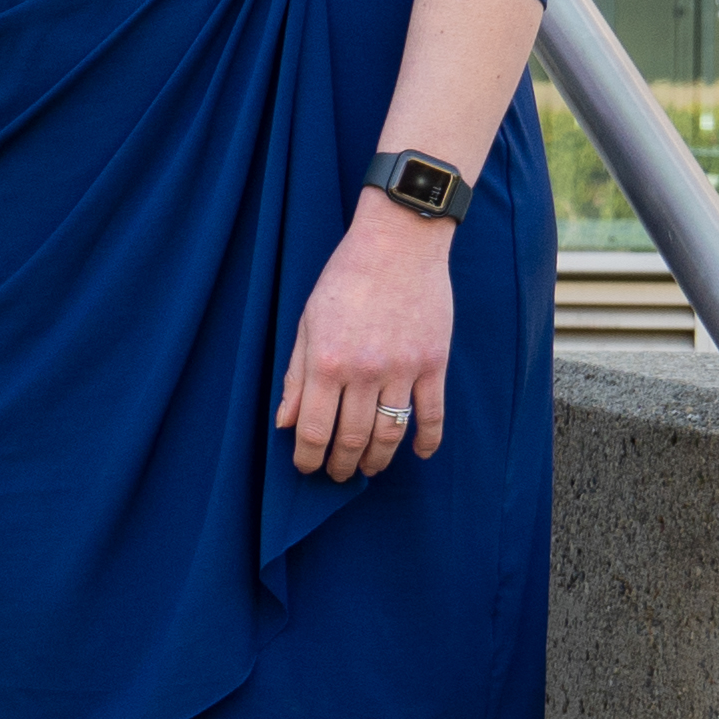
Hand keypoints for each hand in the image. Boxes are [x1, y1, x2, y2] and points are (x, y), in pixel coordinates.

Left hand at [280, 199, 457, 482]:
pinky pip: (432, 414)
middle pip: (352, 438)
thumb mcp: (307, 322)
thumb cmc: (345, 278)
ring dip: (377, 460)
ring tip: (367, 469)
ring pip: (390, 433)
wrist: (398, 243)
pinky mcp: (434, 362)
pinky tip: (417, 454)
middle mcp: (365, 372)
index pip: (315, 429)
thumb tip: (285, 422)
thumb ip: (297, 375)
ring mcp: (403, 369)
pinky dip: (427, 440)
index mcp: (327, 362)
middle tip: (337, 475)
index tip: (307, 468)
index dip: (308, 457)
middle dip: (341, 465)